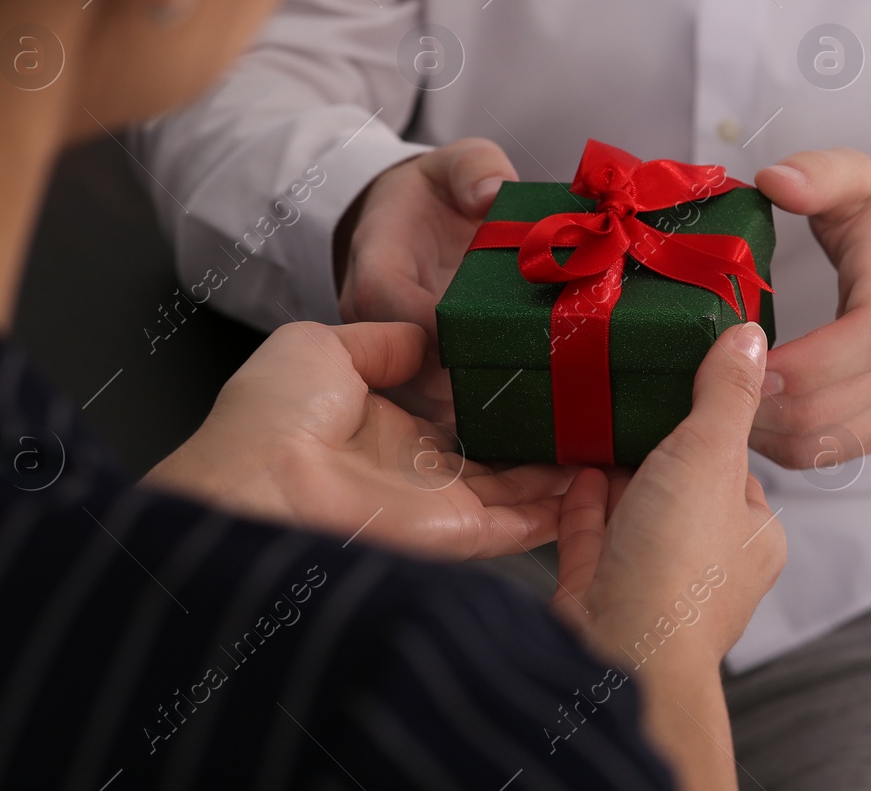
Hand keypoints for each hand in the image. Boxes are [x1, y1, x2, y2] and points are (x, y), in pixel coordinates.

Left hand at [141, 321, 571, 560]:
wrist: (257, 482)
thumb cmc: (273, 413)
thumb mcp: (321, 345)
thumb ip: (383, 341)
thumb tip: (428, 336)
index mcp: (384, 427)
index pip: (457, 416)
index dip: (499, 398)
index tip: (543, 373)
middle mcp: (416, 472)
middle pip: (498, 457)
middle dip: (544, 438)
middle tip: (594, 409)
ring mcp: (438, 507)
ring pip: (520, 493)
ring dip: (564, 473)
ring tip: (613, 440)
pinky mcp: (457, 533)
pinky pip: (521, 525)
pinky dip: (561, 510)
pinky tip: (598, 483)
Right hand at [334, 138, 517, 421]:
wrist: (403, 217)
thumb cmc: (432, 193)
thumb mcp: (452, 161)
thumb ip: (473, 167)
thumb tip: (490, 193)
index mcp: (377, 264)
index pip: (395, 306)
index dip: (440, 333)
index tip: (494, 345)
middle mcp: (372, 318)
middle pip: (406, 370)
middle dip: (462, 388)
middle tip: (527, 400)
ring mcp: (387, 351)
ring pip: (417, 399)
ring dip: (467, 416)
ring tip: (528, 426)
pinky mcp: (409, 371)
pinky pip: (432, 406)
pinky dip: (470, 420)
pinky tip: (518, 430)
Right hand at [549, 323, 785, 790]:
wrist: (617, 654)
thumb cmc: (678, 571)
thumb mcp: (710, 455)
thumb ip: (725, 394)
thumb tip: (748, 340)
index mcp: (751, 535)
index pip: (736, 465)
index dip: (710, 423)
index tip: (684, 381)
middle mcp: (706, 563)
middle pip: (680, 485)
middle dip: (655, 445)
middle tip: (629, 391)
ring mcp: (651, 579)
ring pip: (634, 510)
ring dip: (615, 469)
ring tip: (595, 416)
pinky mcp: (600, 591)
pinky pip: (592, 536)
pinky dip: (584, 502)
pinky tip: (573, 467)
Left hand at [750, 148, 870, 467]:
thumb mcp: (866, 179)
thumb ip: (820, 174)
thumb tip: (773, 179)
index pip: (863, 343)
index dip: (796, 362)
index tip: (738, 348)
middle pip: (831, 408)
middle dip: (759, 403)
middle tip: (711, 377)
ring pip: (828, 442)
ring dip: (767, 432)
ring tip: (726, 398)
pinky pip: (839, 452)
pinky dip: (790, 445)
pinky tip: (759, 416)